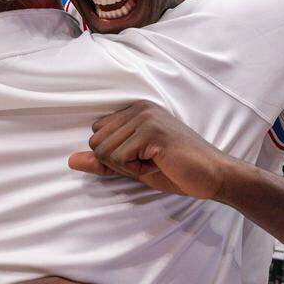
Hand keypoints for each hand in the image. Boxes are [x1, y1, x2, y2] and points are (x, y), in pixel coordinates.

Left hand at [68, 101, 232, 199]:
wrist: (213, 175)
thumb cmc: (176, 170)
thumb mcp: (133, 166)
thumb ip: (102, 161)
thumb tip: (70, 161)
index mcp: (134, 109)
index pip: (96, 134)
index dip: (115, 156)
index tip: (142, 157)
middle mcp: (139, 107)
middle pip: (96, 142)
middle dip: (117, 162)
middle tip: (149, 162)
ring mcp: (145, 117)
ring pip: (105, 151)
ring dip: (127, 166)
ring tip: (155, 162)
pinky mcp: (151, 131)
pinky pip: (119, 157)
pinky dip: (135, 169)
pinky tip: (159, 162)